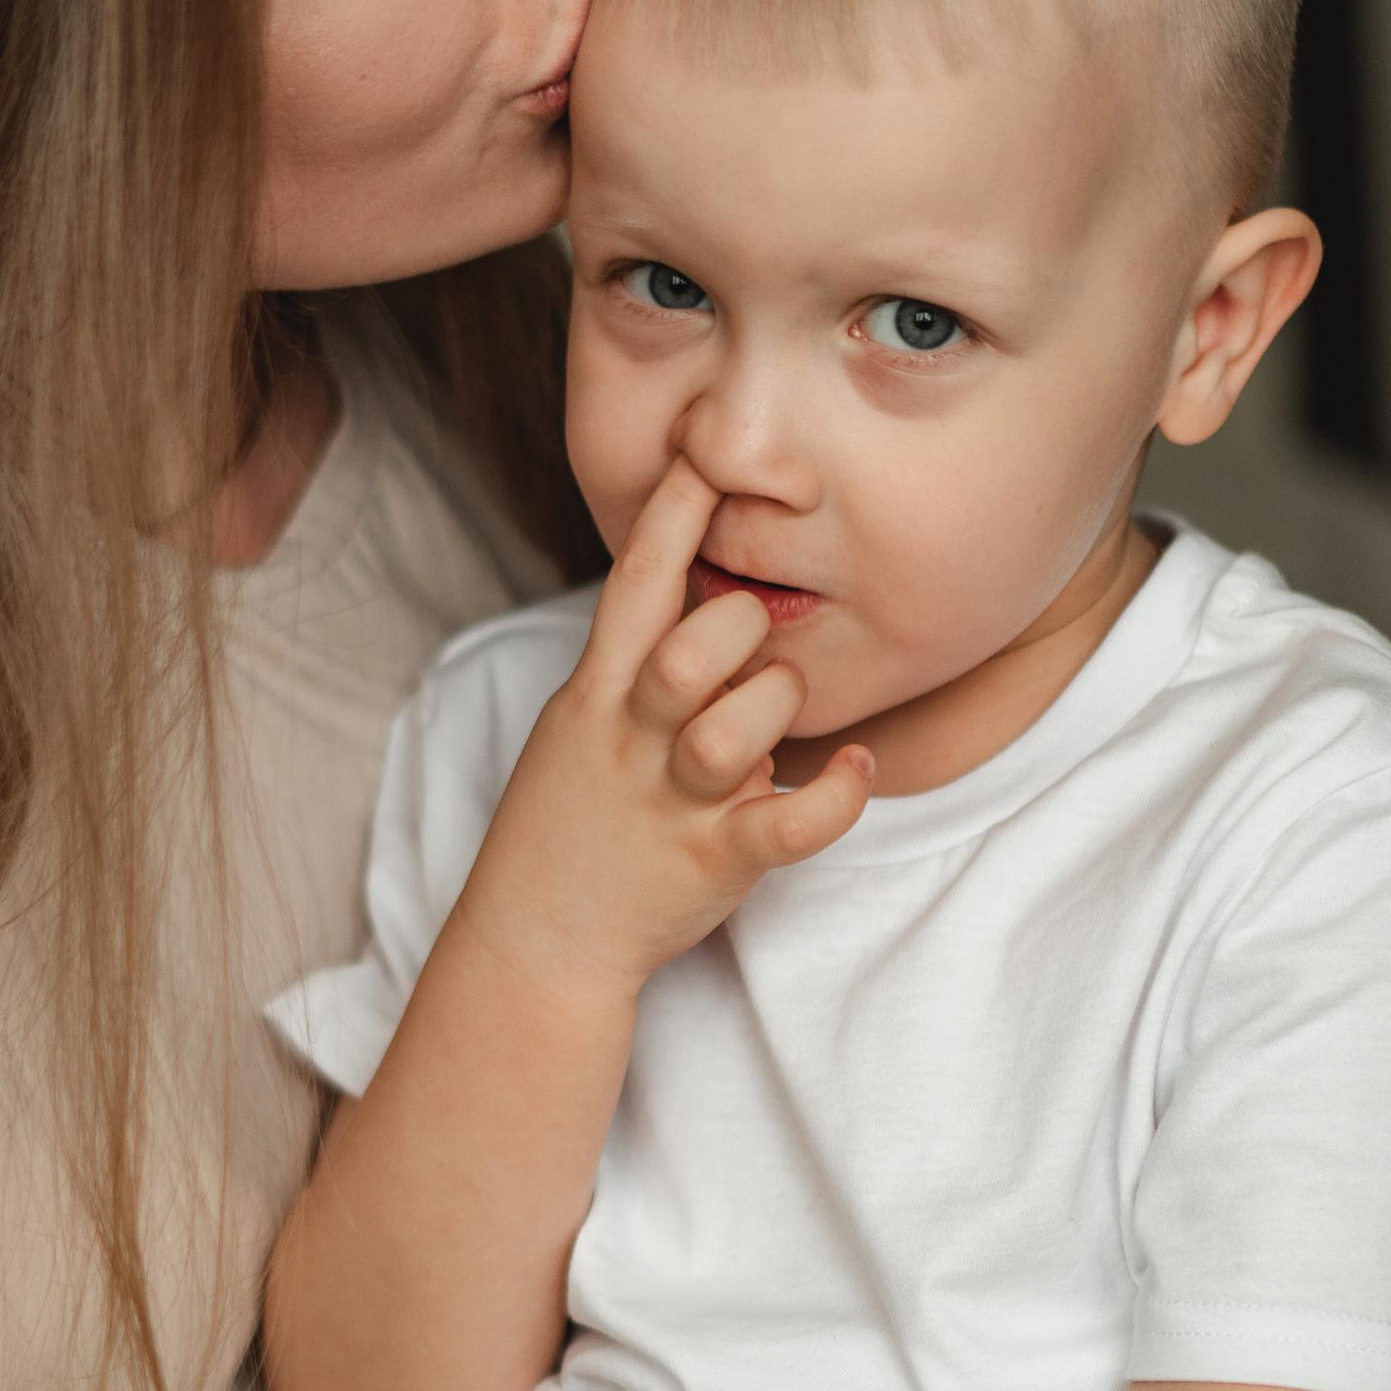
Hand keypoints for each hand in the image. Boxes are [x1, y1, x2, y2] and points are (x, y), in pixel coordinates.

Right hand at [460, 453, 872, 1006]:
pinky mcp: (712, 861)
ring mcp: (671, 802)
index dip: (675, 512)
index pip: (636, 582)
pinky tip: (854, 770)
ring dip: (777, 710)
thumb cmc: (571, 823)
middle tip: (759, 650)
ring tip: (786, 722)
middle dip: (741, 630)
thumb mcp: (580, 726)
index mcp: (596, 693)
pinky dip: (837, 795)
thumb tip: (700, 598)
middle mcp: (632, 739)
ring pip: (736, 730)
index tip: (708, 451)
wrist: (537, 939)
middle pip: (692, 649)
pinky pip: (791, 822)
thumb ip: (635, 664)